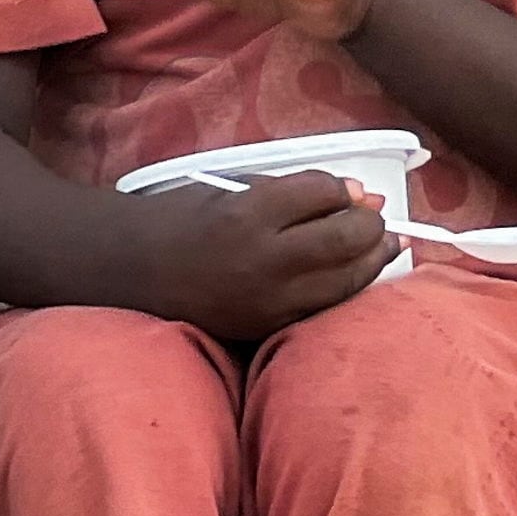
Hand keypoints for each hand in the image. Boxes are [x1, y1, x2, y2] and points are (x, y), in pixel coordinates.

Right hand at [142, 170, 390, 344]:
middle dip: (369, 224)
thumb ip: (292, 191)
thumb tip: (359, 194)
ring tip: (384, 245)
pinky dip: (347, 288)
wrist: (132, 270)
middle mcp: (263, 258)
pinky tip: (355, 274)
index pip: (323, 193)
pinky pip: (325, 307)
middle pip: (346, 238)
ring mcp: (268, 299)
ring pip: (347, 280)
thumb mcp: (231, 188)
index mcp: (249, 213)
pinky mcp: (267, 327)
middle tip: (373, 218)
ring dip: (373, 258)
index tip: (345, 191)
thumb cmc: (181, 219)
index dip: (342, 189)